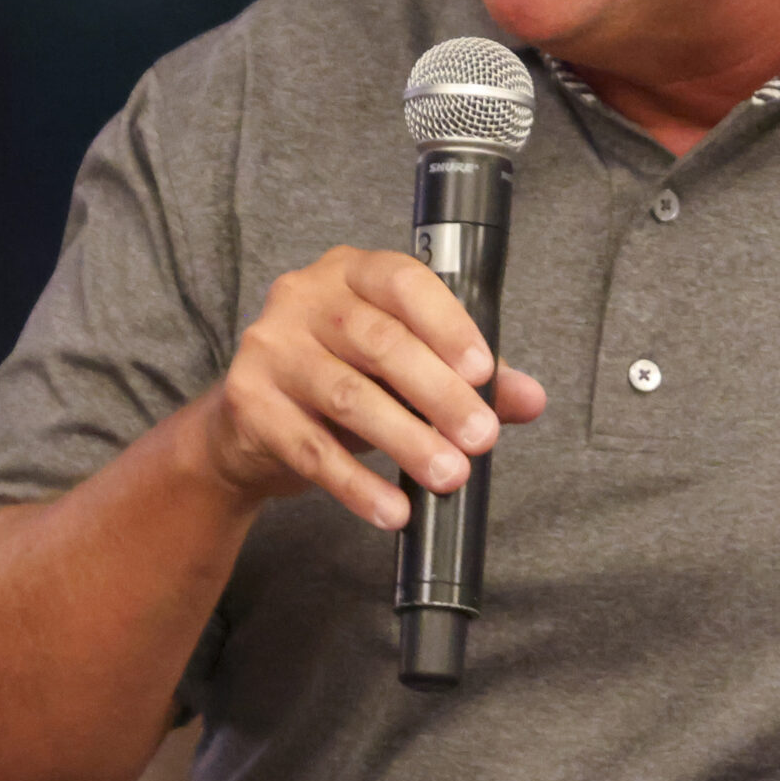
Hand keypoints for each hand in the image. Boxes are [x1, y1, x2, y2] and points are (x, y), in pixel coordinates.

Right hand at [198, 246, 547, 528]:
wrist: (251, 425)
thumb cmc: (341, 378)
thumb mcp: (405, 369)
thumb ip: (468, 377)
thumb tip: (530, 398)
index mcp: (351, 271)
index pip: (403, 281)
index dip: (447, 325)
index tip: (486, 372)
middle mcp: (304, 297)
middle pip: (379, 342)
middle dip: (439, 394)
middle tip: (481, 439)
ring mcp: (270, 348)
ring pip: (347, 395)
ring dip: (405, 441)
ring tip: (449, 476)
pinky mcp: (249, 403)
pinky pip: (311, 449)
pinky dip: (357, 485)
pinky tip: (393, 509)